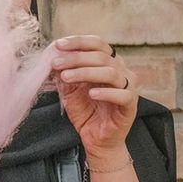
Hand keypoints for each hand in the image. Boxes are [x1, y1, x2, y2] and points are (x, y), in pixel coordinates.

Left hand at [52, 35, 136, 161]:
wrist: (96, 139)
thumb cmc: (86, 111)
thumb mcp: (69, 90)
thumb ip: (64, 74)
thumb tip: (50, 57)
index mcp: (108, 63)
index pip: (97, 44)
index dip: (78, 42)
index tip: (58, 45)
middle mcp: (121, 71)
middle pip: (101, 56)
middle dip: (75, 58)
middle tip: (55, 63)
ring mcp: (128, 87)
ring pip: (111, 72)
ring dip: (85, 72)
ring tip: (66, 77)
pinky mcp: (131, 105)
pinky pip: (123, 94)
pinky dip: (106, 92)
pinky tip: (91, 93)